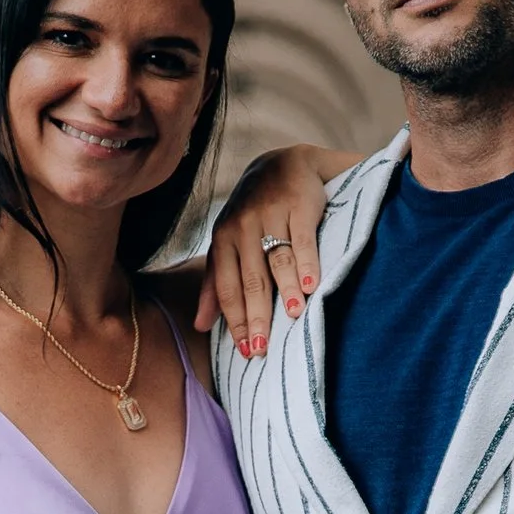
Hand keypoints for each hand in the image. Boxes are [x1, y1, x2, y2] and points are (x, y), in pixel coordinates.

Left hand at [194, 147, 333, 355]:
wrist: (283, 163)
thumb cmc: (252, 213)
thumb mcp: (227, 243)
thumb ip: (215, 284)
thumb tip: (200, 326)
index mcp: (223, 240)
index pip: (228, 288)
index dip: (236, 321)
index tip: (246, 350)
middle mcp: (242, 227)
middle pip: (251, 280)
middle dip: (257, 316)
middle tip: (263, 347)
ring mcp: (270, 215)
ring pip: (277, 261)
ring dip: (287, 290)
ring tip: (294, 317)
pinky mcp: (298, 205)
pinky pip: (302, 239)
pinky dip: (308, 263)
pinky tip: (313, 286)